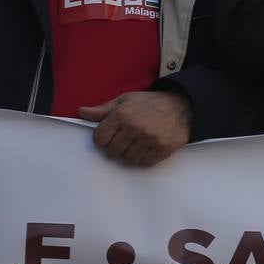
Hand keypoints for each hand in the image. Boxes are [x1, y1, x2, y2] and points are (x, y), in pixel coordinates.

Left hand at [78, 90, 192, 167]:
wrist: (182, 105)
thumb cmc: (150, 103)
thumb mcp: (125, 100)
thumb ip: (102, 109)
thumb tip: (81, 112)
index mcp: (121, 114)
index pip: (99, 139)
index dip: (103, 139)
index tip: (111, 136)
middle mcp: (134, 127)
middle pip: (112, 152)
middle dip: (117, 148)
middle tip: (126, 141)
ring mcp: (149, 139)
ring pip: (128, 160)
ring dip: (131, 155)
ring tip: (138, 144)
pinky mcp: (162, 148)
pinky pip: (145, 163)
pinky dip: (145, 158)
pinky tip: (148, 148)